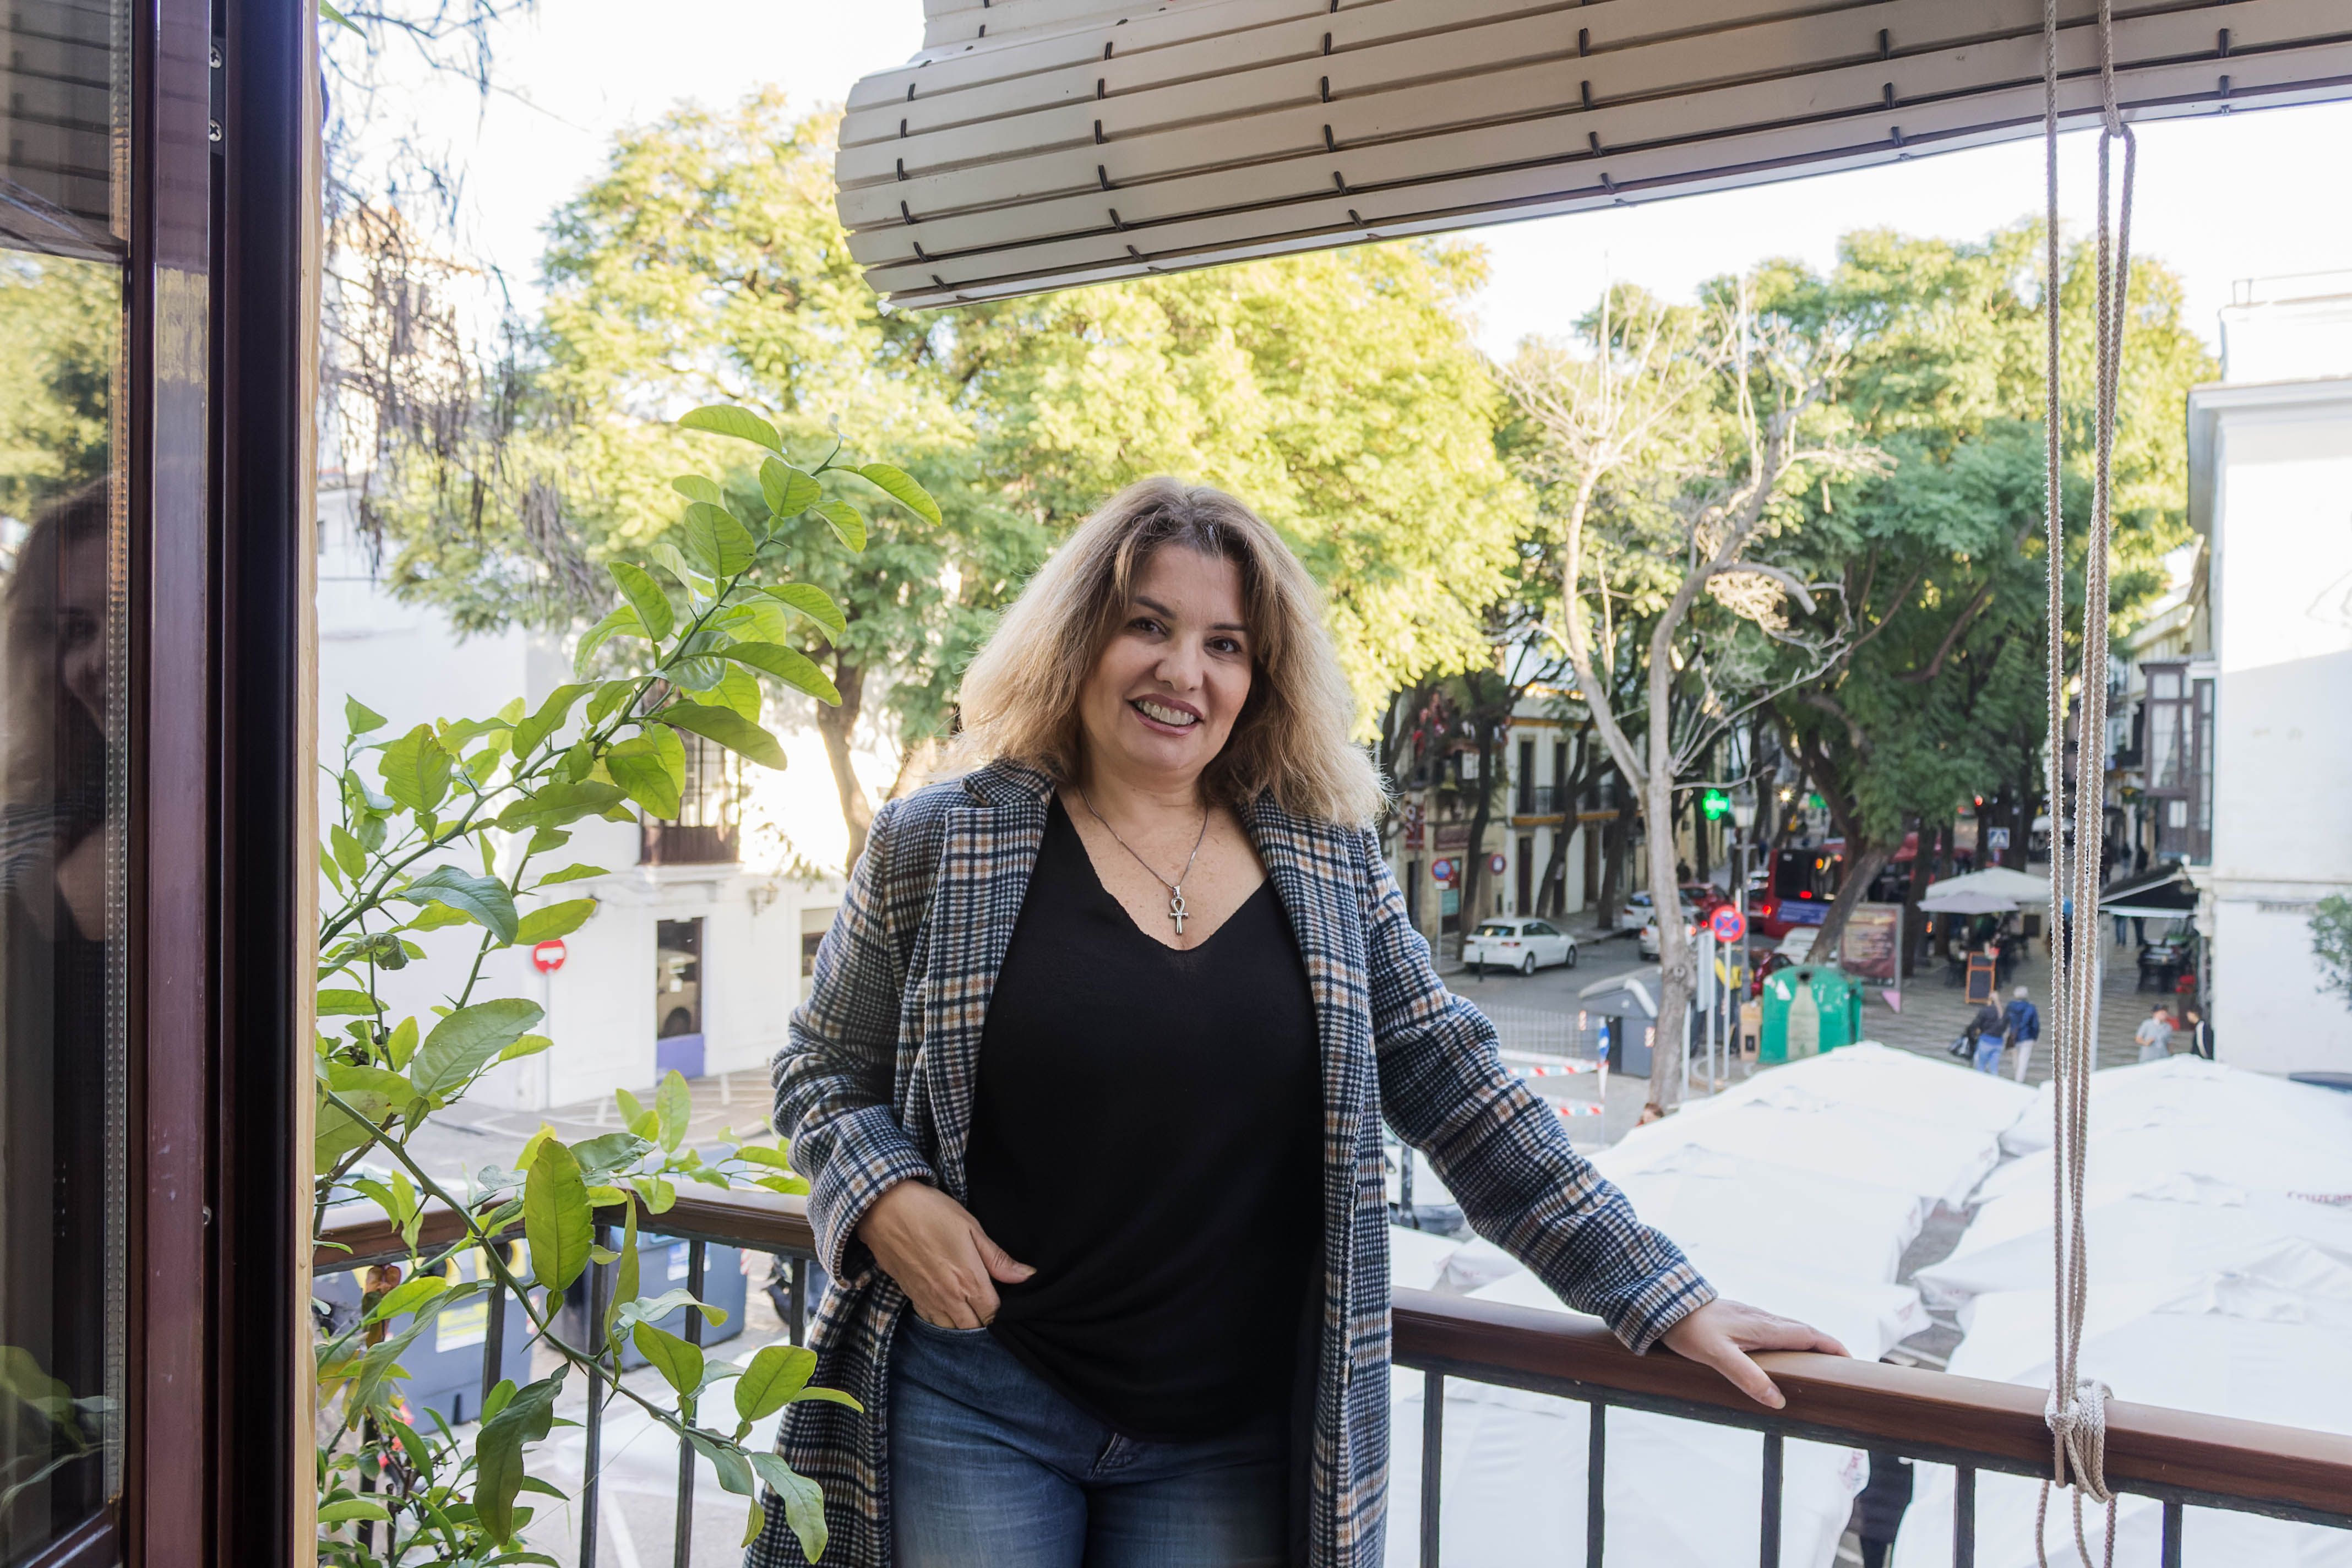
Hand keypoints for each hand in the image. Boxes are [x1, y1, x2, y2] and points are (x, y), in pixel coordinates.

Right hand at [856, 1180, 1033, 1328]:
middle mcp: (948, 1298)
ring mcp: (928, 1300)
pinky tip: (948, 1305)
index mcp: (969, 1281)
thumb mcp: (971, 1228)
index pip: (993, 1314)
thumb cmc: (932, 1213)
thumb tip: (1027, 1276)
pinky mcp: (911, 1296)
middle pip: (973, 1328)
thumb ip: (998, 1259)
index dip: (1002, 1311)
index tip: (1004, 1299)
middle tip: (988, 1304)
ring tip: (970, 1308)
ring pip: (951, 1329)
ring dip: (963, 1324)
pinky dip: (942, 1319)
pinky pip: (931, 1320)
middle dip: (984, 1321)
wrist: (885, 1210)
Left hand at [1659, 1298, 1847, 1409]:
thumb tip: (1777, 1401)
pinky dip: (1788, 1339)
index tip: (1850, 1361)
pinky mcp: (1739, 1317)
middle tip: (1840, 1366)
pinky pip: (1773, 1328)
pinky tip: (1780, 1350)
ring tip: (1817, 1362)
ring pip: (1788, 1328)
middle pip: (1803, 1331)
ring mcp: (1751, 1316)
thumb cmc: (1691, 1329)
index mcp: (1764, 1327)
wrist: (1666, 1303)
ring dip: (1807, 1342)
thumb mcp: (1718, 1357)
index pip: (1808, 1336)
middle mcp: (1762, 1319)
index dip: (1831, 1347)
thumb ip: (1747, 1377)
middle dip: (1825, 1346)